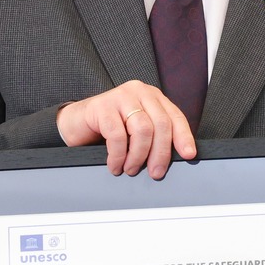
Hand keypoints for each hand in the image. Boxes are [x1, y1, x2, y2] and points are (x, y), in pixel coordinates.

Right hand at [56, 80, 197, 179]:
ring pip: (142, 130)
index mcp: (152, 97)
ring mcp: (120, 97)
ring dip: (138, 156)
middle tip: (155, 172)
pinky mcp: (102, 106)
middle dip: (160, 153)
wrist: (76, 122)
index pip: (175, 116)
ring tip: (130, 169)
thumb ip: (154, 136)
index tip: (188, 155)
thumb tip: (171, 158)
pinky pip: (118, 136)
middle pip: (160, 124)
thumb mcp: (135, 131)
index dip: (183, 137)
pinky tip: (115, 165)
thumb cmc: (108, 128)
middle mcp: (139, 92)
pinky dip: (118, 156)